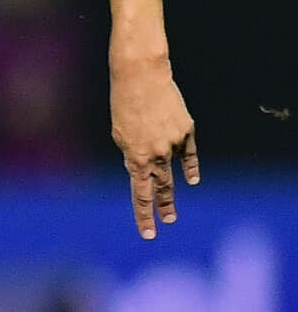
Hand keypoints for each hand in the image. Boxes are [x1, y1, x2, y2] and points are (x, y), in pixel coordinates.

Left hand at [110, 57, 196, 238]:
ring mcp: (174, 144)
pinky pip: (190, 155)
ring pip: (174, 174)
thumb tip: (140, 167)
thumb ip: (131, 153)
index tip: (148, 234)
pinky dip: (191, 167)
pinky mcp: (187, 131)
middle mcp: (157, 154)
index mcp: (135, 157)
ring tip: (172, 214)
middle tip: (165, 224)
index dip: (144, 215)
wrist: (142, 78)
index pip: (141, 194)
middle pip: (160, 189)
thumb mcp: (119, 133)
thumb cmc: (123, 104)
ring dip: (173, 194)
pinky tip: (193, 179)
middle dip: (161, 209)